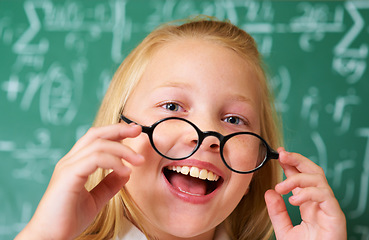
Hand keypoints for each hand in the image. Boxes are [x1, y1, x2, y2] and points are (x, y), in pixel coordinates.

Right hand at [15, 123, 143, 239]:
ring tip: (138, 160)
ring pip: (98, 145)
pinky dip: (114, 162)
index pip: (96, 139)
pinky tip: (124, 171)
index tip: (134, 132)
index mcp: (75, 164)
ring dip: (122, 150)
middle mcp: (70, 161)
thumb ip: (109, 185)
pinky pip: (95, 159)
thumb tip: (126, 173)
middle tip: (138, 129)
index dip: (115, 132)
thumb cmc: (68, 220)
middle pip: (96, 134)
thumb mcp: (96, 199)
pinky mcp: (69, 175)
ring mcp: (68, 166)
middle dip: (119, 129)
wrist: (50, 237)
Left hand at [265, 148, 346, 239]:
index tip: (278, 153)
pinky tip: (293, 200)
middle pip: (313, 170)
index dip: (290, 163)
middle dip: (297, 159)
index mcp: (308, 203)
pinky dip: (307, 193)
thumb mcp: (284, 230)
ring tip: (281, 188)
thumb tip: (269, 192)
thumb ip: (277, 212)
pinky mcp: (335, 216)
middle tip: (282, 154)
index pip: (300, 176)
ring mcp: (328, 207)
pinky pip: (324, 195)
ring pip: (318, 179)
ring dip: (297, 178)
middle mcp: (319, 202)